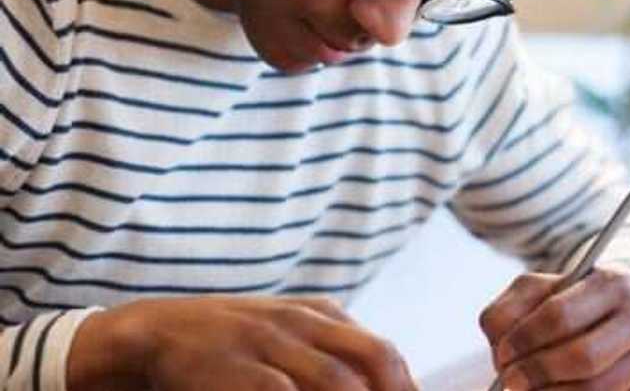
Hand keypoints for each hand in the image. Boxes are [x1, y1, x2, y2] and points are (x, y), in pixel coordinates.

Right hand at [67, 295, 417, 390]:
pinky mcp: (236, 368)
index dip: (405, 387)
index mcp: (320, 314)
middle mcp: (302, 324)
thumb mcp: (288, 330)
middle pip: (373, 359)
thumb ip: (332, 349)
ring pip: (336, 380)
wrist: (155, 331)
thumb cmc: (233, 340)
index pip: (382, 351)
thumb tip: (386, 381)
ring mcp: (270, 344)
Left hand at [479, 268, 629, 389]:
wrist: (626, 312)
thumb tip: (503, 351)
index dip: (525, 339)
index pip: (561, 315)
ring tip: (528, 390)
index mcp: (613, 284)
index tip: (503, 353)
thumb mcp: (541, 290)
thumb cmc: (573, 302)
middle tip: (510, 380)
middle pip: (583, 358)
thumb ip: (511, 310)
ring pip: (595, 389)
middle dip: (537, 372)